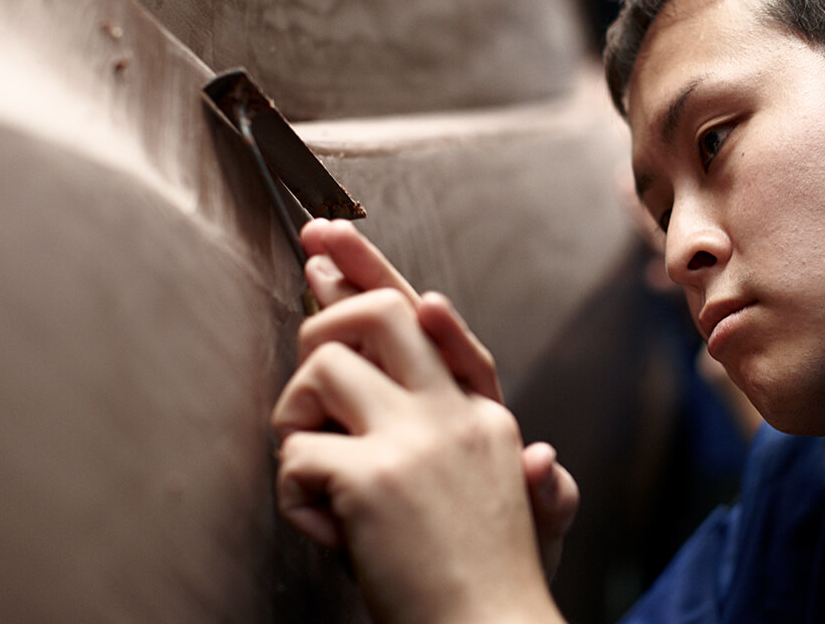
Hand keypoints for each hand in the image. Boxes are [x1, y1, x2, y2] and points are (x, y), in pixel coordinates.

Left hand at [294, 219, 578, 578]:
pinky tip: (325, 527)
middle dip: (326, 299)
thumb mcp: (519, 512)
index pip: (429, 324)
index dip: (375, 274)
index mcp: (484, 416)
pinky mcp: (374, 478)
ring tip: (312, 462)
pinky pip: (297, 454)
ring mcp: (416, 440)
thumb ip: (519, 463)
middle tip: (298, 296)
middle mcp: (455, 414)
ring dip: (296, 412)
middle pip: (383, 313)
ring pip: (326, 365)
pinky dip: (294, 495)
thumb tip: (531, 438)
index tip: (330, 244)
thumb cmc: (492, 581)